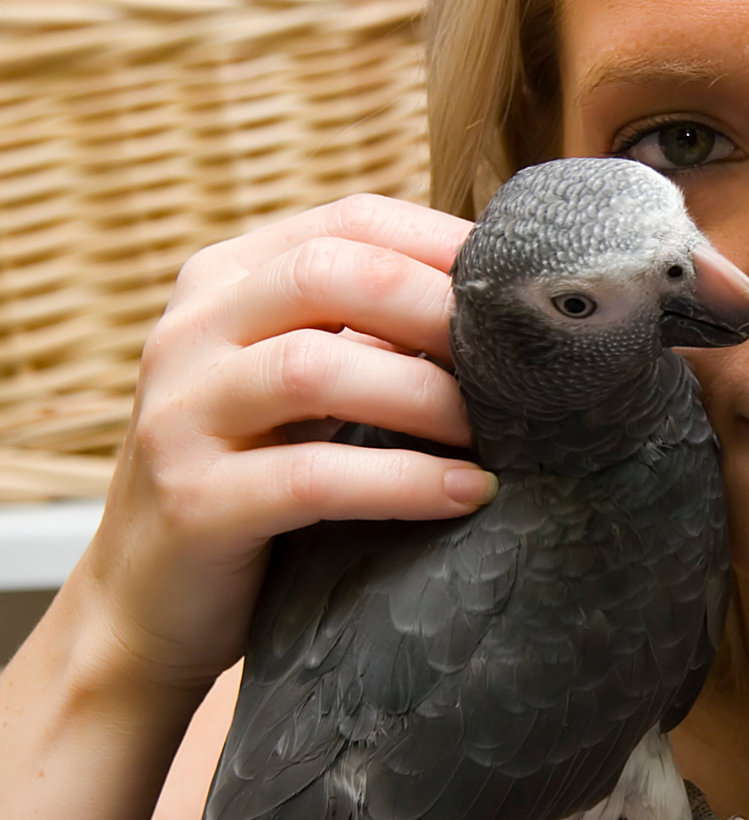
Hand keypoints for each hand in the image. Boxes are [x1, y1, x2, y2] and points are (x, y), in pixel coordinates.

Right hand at [67, 194, 490, 694]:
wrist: (150, 599)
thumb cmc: (258, 472)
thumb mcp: (307, 382)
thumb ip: (372, 330)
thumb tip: (512, 310)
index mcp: (228, 281)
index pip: (350, 220)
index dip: (446, 244)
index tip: (526, 287)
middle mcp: (191, 331)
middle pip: (328, 273)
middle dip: (436, 308)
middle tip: (516, 357)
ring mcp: (181, 413)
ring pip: (314, 368)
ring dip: (425, 395)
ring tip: (494, 429)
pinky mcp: (193, 501)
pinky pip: (313, 476)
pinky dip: (404, 481)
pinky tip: (466, 492)